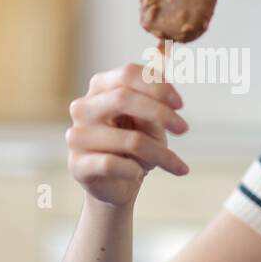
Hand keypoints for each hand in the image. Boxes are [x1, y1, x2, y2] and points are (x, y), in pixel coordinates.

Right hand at [66, 62, 189, 206]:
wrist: (117, 186)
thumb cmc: (135, 149)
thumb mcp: (150, 122)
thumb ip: (155, 102)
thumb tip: (167, 77)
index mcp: (100, 88)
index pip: (127, 74)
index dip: (157, 86)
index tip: (180, 104)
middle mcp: (83, 108)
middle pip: (123, 98)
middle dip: (160, 112)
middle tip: (183, 128)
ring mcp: (77, 136)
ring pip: (128, 139)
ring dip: (160, 153)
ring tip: (175, 165)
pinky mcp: (77, 165)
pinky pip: (111, 164)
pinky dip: (133, 170)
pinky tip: (139, 174)